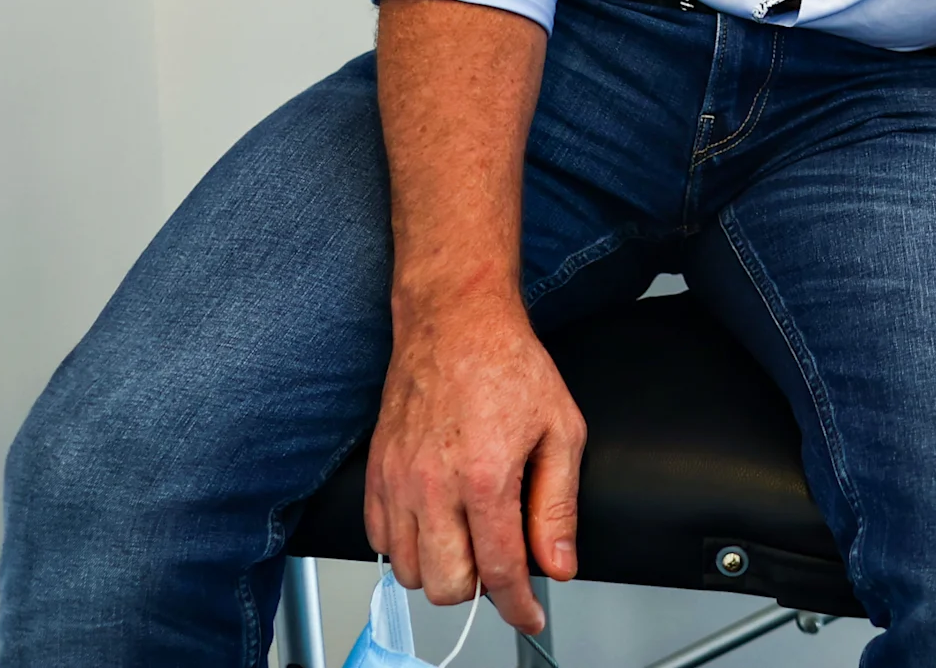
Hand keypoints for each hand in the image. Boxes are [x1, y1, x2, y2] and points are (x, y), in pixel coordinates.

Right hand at [362, 293, 585, 632]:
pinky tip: (432, 524)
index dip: (519, 606)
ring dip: (440, 569)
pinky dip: (404, 547)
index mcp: (484, 477)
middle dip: (479, 588)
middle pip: (448, 586)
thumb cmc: (507, 364)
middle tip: (499, 562)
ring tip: (466, 539)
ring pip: (408, 571)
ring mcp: (397, 480)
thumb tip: (558, 564)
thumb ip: (557, 506)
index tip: (530, 615)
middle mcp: (432, 485)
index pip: (499, 572)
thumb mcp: (560, 430)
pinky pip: (378, 541)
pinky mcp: (375, 471)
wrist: (454, 320)